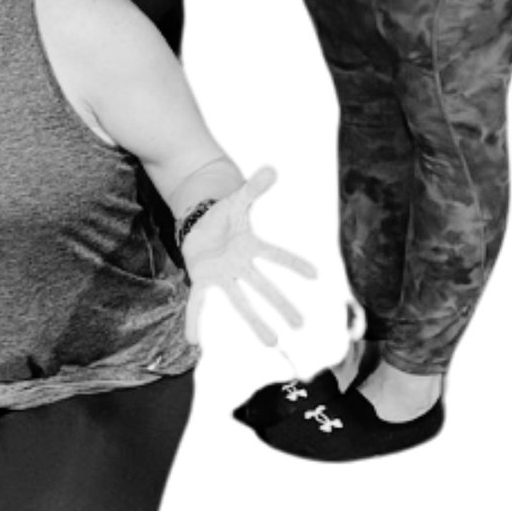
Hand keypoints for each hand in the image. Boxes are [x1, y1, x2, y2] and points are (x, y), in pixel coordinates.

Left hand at [180, 162, 320, 348]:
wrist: (202, 226)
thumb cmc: (226, 217)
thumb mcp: (238, 200)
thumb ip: (255, 188)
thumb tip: (273, 166)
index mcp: (252, 245)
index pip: (276, 253)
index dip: (294, 263)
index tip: (315, 275)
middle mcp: (241, 266)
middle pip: (262, 286)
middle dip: (279, 304)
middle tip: (300, 325)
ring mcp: (223, 276)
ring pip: (238, 302)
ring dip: (251, 323)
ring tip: (268, 344)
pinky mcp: (202, 281)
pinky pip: (199, 303)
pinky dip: (196, 320)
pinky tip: (196, 340)